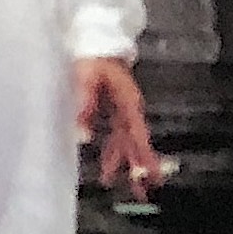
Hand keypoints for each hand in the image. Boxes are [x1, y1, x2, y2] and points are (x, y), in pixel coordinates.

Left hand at [75, 58, 162, 201]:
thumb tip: (82, 134)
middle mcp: (129, 110)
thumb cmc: (94, 59)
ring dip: (126, 164)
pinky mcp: (114, 112)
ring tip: (128, 187)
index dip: (144, 155)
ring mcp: (123, 112)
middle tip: (144, 191)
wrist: (98, 43)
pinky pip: (117, 137)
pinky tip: (108, 168)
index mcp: (128, 103)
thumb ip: (85, 105)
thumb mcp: (86, 79)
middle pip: (137, 143)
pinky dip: (114, 153)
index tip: (150, 174)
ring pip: (128, 143)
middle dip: (141, 167)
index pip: (137, 134)